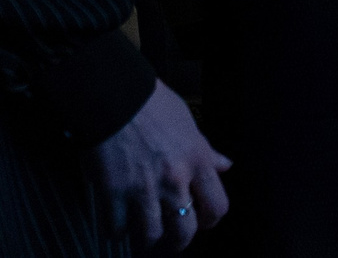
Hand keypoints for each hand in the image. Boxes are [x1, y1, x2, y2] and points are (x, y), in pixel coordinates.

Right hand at [92, 80, 229, 250]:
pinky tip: (117, 225)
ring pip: (151, 234)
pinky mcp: (112, 193)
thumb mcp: (189, 124)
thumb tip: (224, 166)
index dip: (211, 219)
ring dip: (147, 238)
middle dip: (179, 240)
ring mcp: (143, 189)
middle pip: (185, 229)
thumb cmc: (154, 105)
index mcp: (197, 161)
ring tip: (143, 233)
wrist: (115, 97)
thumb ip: (206, 150)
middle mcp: (175, 180)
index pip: (217, 205)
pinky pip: (116, 228)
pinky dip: (116, 231)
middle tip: (171, 239)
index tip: (202, 221)